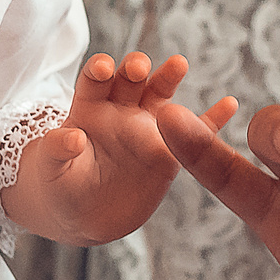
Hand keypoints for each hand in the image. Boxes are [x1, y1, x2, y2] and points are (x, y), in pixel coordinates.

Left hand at [9, 53, 221, 246]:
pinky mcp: (169, 152)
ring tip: (177, 64)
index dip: (98, 71)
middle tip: (138, 66)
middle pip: (130, 80)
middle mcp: (120, 110)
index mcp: (89, 109)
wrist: (83, 214)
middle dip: (134, 68)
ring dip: (168, 77)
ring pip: (161, 96)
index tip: (103, 68)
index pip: (93, 81)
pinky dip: (213, 119)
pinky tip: (229, 103)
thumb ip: (56, 151)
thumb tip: (69, 136)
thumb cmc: (60, 187)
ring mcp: (147, 128)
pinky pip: (195, 132)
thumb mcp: (50, 171)